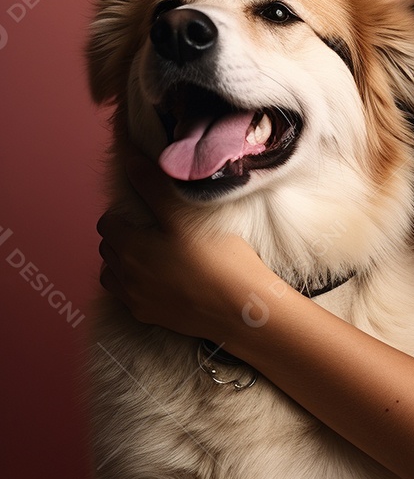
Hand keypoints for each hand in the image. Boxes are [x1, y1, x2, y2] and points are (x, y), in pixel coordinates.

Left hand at [96, 151, 269, 345]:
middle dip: (123, 236)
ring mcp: (137, 301)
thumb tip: (129, 160)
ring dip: (126, 263)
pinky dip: (138, 286)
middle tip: (154, 228)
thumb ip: (153, 186)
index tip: (148, 211)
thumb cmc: (216, 257)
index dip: (124, 213)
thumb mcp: (184, 213)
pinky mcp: (152, 318)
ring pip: (114, 276)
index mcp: (129, 248)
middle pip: (109, 249)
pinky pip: (131, 298)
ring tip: (155, 254)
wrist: (240, 307)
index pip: (107, 223)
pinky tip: (164, 279)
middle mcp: (125, 277)